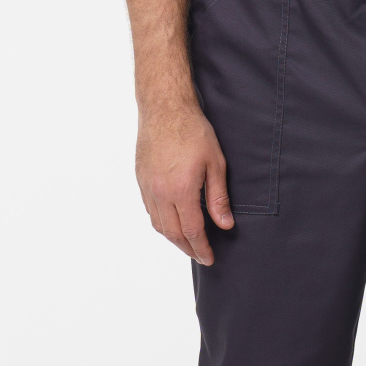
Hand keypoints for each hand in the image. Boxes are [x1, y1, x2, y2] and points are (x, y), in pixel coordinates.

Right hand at [135, 100, 233, 264]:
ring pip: (158, 224)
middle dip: (188, 248)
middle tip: (201, 256)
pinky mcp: (141, 179)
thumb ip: (219, 197)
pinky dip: (162, 222)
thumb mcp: (215, 163)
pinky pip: (150, 210)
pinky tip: (172, 222)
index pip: (192, 231)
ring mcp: (148, 187)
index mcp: (181, 190)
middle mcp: (160, 193)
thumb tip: (225, 224)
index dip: (202, 248)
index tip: (210, 258)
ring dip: (173, 238)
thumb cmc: (193, 131)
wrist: (165, 108)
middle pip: (173, 233)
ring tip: (188, 243)